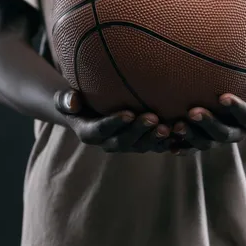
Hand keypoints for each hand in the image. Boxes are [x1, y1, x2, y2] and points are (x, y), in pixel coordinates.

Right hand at [55, 90, 170, 152]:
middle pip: (124, 141)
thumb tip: (72, 101)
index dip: (115, 123)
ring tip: (168, 127)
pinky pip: (153, 146)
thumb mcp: (66, 99)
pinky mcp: (140, 143)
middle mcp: (108, 143)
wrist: (89, 110)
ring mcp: (125, 145)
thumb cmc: (78, 100)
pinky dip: (166, 142)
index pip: (101, 130)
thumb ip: (66, 100)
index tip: (128, 112)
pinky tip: (179, 133)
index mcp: (89, 133)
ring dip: (154, 138)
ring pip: (141, 146)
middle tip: (153, 117)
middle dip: (139, 131)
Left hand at [171, 69, 245, 153]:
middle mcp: (238, 132)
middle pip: (224, 133)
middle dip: (208, 124)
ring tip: (176, 126)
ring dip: (191, 136)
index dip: (236, 108)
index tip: (223, 97)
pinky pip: (193, 147)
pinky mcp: (206, 139)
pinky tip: (167, 143)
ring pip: (206, 142)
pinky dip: (181, 146)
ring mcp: (221, 137)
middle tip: (193, 111)